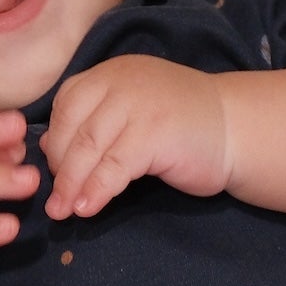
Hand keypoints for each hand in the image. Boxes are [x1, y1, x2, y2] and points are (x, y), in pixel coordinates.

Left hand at [42, 56, 230, 220]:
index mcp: (112, 73)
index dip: (55, 140)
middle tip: (55, 201)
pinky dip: (97, 190)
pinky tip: (88, 208)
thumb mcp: (131, 114)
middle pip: (73, 128)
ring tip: (63, 211)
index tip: (55, 172)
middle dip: (60, 169)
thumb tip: (48, 149)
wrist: (237, 129)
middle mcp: (121, 82)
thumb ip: (94, 123)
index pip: (67, 103)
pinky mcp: (154, 134)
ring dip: (72, 185)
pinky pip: (114, 167)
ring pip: (89, 148)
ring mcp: (139, 105)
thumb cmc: (182, 126)